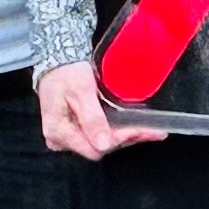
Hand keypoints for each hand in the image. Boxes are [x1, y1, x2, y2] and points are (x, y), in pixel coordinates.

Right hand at [36, 60, 154, 159]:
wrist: (56, 60)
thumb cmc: (66, 72)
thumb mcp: (81, 90)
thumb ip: (92, 118)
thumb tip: (103, 144)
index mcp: (58, 131)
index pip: (93, 148)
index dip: (118, 140)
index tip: (139, 130)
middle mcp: (60, 139)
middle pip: (99, 148)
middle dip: (126, 138)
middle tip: (152, 132)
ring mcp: (67, 136)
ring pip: (101, 143)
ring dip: (125, 136)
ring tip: (150, 131)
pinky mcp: (75, 130)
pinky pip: (99, 135)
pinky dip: (117, 131)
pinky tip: (134, 128)